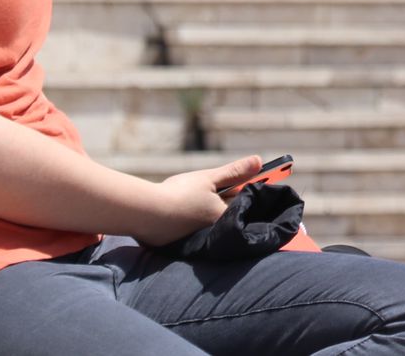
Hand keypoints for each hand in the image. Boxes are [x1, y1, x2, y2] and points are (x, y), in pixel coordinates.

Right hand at [134, 154, 262, 245]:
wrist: (144, 213)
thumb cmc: (179, 194)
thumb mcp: (209, 178)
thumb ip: (235, 171)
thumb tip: (260, 161)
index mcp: (224, 217)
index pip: (241, 202)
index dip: (238, 188)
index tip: (234, 182)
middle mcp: (214, 233)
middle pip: (225, 212)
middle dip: (223, 199)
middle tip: (213, 189)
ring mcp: (197, 239)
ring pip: (208, 220)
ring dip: (205, 210)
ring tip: (194, 200)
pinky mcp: (180, 244)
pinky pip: (192, 229)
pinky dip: (190, 219)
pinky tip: (181, 211)